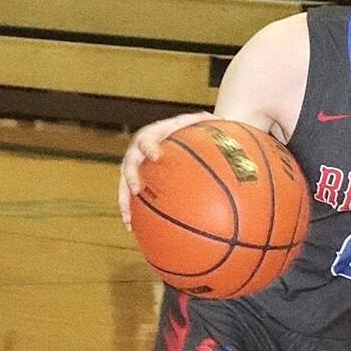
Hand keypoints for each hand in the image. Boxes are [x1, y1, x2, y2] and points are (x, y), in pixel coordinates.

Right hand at [118, 111, 215, 228]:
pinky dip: (132, 211)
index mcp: (152, 134)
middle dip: (131, 177)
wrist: (182, 132)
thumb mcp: (202, 122)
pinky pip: (131, 196)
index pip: (147, 139)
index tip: (157, 157)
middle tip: (137, 190)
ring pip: (124, 184)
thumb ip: (209, 123)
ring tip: (129, 220)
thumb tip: (226, 121)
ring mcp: (136, 166)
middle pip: (129, 163)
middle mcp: (138, 150)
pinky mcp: (137, 179)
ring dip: (124, 202)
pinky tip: (135, 228)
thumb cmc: (194, 128)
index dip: (149, 147)